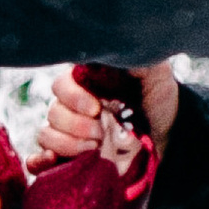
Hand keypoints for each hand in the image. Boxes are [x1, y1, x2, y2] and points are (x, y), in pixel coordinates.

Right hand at [37, 61, 179, 161]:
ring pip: (46, 135)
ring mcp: (68, 132)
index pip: (61, 85)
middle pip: (53, 113)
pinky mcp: (68, 157)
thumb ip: (132, 58)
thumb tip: (107, 47)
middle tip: (102, 134)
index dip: (73, 97)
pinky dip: (44, 161)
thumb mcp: (153, 71)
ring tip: (95, 150)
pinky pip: (39, 159)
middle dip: (77, 126)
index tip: (96, 109)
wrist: (168, 132)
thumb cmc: (156, 95)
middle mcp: (71, 106)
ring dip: (68, 145)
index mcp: (85, 82)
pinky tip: (60, 161)